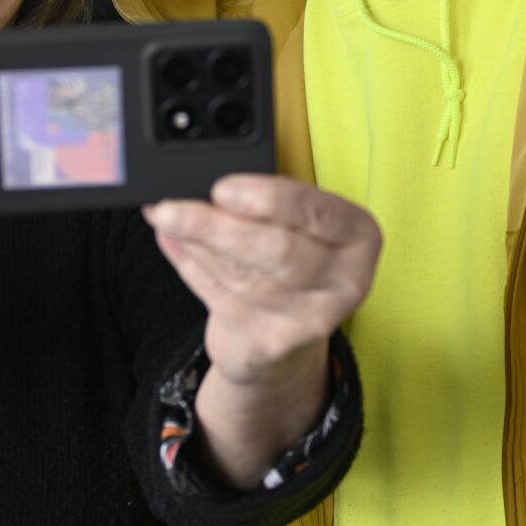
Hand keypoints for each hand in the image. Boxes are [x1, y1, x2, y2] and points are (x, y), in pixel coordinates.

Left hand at [145, 175, 380, 487]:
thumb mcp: (299, 226)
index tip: (222, 189)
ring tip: (166, 218)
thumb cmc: (292, 262)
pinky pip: (223, 299)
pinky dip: (191, 267)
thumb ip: (264, 204)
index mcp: (359, 237)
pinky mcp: (271, 344)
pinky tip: (171, 242)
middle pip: (278, 252)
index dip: (268, 199)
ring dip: (198, 244)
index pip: (316, 213)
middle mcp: (344, 282)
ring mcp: (309, 320)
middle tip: (173, 208)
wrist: (288, 341)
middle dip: (218, 227)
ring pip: (245, 276)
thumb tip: (202, 181)